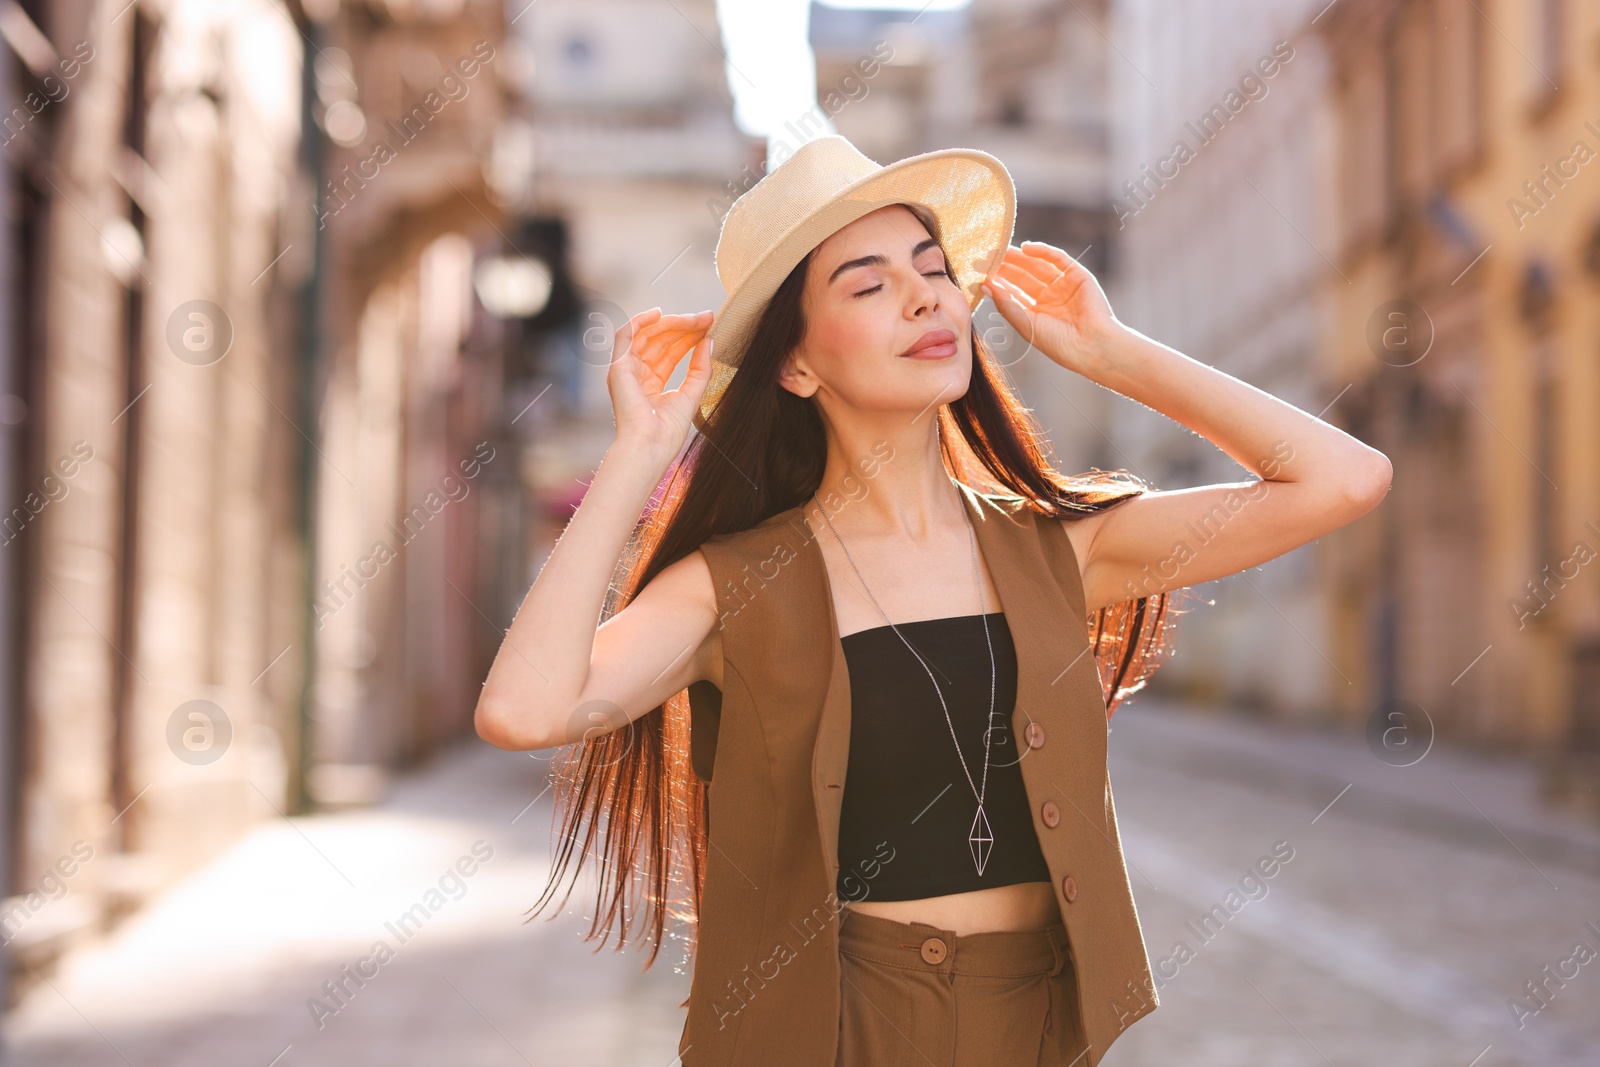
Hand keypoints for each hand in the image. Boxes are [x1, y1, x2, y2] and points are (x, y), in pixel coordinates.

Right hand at [607, 308, 713, 456]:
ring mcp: (625, 370)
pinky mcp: (618, 367)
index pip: (670, 354)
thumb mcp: (691, 395)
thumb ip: (701, 368)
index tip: (709, 326)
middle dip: (683, 327)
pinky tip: (660, 313)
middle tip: (706, 318)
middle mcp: (636, 375)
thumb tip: (709, 341)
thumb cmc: (667, 432)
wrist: (650, 446)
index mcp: (651, 385)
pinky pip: (626, 335)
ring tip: (694, 319)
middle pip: (660, 342)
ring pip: (646, 335)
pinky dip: (640, 321)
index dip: (689, 338)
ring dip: (671, 323)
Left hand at [981, 241, 1120, 374]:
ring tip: (1000, 249)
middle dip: (1004, 267)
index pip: (1012, 293)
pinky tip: (1025, 248)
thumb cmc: (1060, 344)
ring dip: (1019, 258)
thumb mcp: (1027, 324)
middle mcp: (1049, 299)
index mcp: (1036, 314)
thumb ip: (1006, 304)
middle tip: (985, 257)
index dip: (997, 283)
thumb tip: (985, 285)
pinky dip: (1042, 251)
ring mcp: (1063, 286)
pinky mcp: (1078, 276)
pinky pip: (1058, 259)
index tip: (978, 273)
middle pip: (1022, 278)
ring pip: (1037, 267)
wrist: (1093, 346)